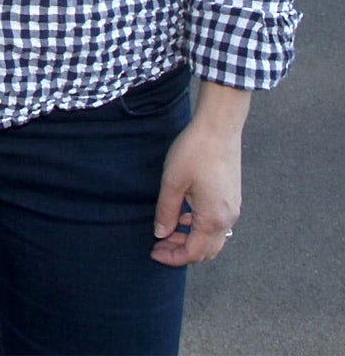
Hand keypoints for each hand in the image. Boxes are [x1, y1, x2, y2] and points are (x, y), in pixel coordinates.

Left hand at [151, 80, 249, 265]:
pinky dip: (198, 227)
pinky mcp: (231, 198)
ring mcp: (232, 209)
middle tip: (157, 245)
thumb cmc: (195, 152)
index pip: (194, 252)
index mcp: (214, 218)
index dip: (173, 257)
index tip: (153, 253)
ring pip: (212, 238)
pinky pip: (216, 223)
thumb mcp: (172, 182)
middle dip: (181, 252)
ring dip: (190, 239)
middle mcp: (228, 218)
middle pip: (206, 250)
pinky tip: (181, 215)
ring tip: (166, 230)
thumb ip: (166, 212)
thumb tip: (161, 234)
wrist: (219, 128)